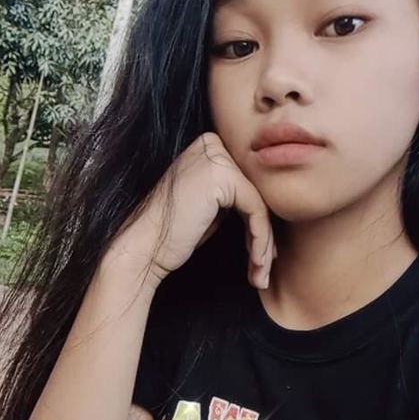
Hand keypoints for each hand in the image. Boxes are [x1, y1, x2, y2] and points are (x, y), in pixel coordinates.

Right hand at [106, 132, 275, 291]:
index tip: (260, 257)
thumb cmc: (173, 234)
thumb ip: (235, 197)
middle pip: (256, 194)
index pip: (248, 187)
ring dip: (264, 244)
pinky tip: (256, 264)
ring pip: (260, 205)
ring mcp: (215, 157)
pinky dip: (260, 240)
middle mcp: (212, 144)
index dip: (258, 225)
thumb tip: (274, 209)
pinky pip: (256, 211)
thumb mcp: (211, 208)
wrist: (143, 247)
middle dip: (264, 237)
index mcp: (208, 148)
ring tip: (260, 275)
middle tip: (263, 270)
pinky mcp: (220, 175)